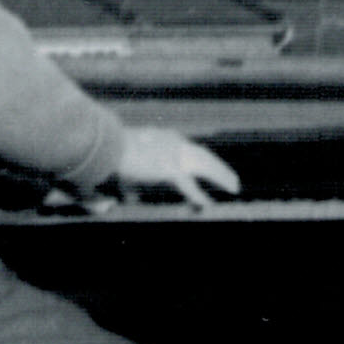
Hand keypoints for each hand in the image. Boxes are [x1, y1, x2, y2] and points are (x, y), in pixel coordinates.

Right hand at [113, 127, 240, 207]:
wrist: (109, 147)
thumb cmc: (113, 156)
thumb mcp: (124, 168)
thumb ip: (129, 186)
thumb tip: (127, 200)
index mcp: (167, 138)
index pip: (190, 150)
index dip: (203, 161)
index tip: (211, 168)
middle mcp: (175, 143)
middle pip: (204, 156)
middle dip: (219, 168)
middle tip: (233, 180)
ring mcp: (174, 155)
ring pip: (205, 166)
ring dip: (222, 177)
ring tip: (234, 187)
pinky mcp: (170, 169)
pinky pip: (190, 187)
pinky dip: (199, 196)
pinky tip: (208, 205)